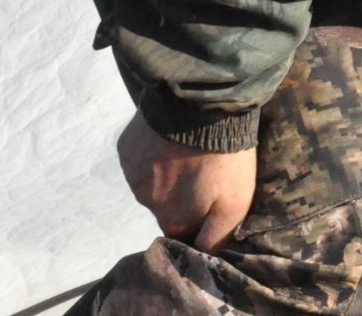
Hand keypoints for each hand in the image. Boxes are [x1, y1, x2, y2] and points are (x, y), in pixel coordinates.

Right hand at [116, 110, 257, 251]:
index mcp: (170, 219)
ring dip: (167, 172)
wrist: (202, 105)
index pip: (181, 231)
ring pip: (152, 181)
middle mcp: (145, 202)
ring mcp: (132, 173)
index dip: (197, 217)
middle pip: (165, 206)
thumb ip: (216, 237)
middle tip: (203, 170)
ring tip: (188, 150)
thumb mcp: (235, 203)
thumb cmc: (224, 158)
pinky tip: (171, 137)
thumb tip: (202, 255)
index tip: (210, 198)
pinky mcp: (126, 148)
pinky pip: (140, 157)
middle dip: (181, 194)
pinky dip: (153, 151)